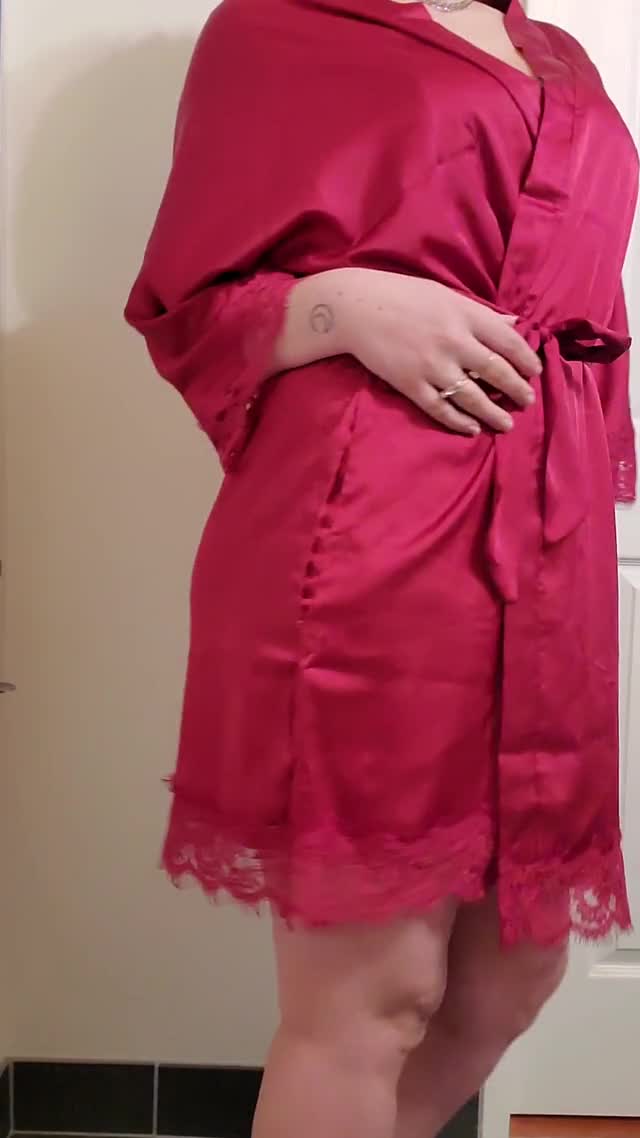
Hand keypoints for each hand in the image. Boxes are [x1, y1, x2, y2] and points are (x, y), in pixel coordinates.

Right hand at [336, 268, 541, 434]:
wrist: (357, 308)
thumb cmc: (404, 297)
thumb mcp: (447, 296)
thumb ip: (480, 314)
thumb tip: (514, 325)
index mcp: (465, 315)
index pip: (508, 341)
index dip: (526, 360)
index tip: (535, 373)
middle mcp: (453, 342)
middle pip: (496, 372)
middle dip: (517, 390)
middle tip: (527, 401)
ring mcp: (432, 366)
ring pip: (472, 397)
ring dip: (493, 413)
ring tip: (506, 424)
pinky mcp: (411, 384)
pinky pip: (441, 409)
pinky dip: (459, 421)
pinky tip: (472, 428)